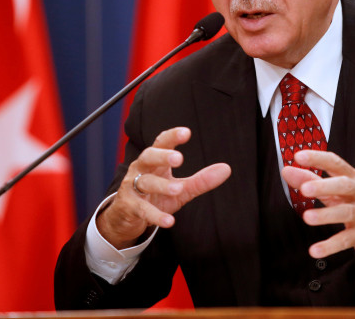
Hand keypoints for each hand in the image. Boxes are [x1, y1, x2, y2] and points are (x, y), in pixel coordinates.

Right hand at [96, 127, 230, 248]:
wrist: (127, 216)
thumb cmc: (156, 196)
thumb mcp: (181, 189)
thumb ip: (201, 180)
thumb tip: (226, 169)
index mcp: (155, 161)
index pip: (161, 143)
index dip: (172, 136)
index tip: (186, 132)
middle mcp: (142, 169)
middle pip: (149, 156)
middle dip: (162, 156)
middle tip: (179, 158)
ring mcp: (132, 187)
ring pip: (145, 182)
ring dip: (161, 186)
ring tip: (178, 189)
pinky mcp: (129, 206)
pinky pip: (142, 209)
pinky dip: (155, 215)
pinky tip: (169, 221)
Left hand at [281, 150, 354, 261]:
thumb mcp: (337, 190)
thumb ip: (311, 180)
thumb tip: (287, 171)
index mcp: (353, 178)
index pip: (335, 163)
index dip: (317, 158)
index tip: (298, 156)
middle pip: (344, 185)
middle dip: (324, 186)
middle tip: (304, 189)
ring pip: (346, 212)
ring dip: (326, 215)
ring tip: (307, 218)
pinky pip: (346, 240)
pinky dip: (330, 246)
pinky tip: (315, 250)